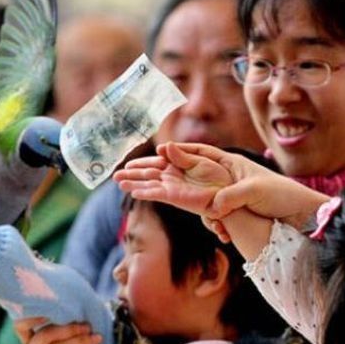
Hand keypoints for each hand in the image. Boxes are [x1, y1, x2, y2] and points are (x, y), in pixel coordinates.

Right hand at [14, 317, 101, 343]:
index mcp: (30, 339)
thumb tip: (79, 309)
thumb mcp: (65, 335)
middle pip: (45, 336)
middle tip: (88, 326)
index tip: (49, 310)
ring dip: (79, 341)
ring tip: (95, 337)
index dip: (30, 317)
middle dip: (69, 329)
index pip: (20, 326)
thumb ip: (65, 323)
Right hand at [114, 142, 234, 216]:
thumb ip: (182, 156)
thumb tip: (164, 146)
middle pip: (147, 174)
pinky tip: (134, 192)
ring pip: (149, 184)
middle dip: (131, 174)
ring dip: (134, 184)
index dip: (141, 162)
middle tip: (115, 175)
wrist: (229, 191)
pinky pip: (158, 194)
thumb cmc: (219, 175)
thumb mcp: (199, 161)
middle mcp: (172, 176)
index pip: (155, 161)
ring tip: (118, 183)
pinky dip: (146, 192)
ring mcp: (173, 187)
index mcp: (177, 164)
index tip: (128, 163)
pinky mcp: (176, 197)